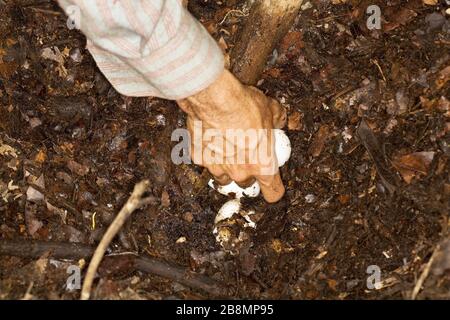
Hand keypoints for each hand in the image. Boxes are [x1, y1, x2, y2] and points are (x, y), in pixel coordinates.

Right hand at [177, 69, 286, 202]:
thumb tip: (279, 122)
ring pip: (223, 178)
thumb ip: (277, 120)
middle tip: (245, 154)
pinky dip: (208, 154)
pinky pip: (206, 162)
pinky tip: (211, 138)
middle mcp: (240, 172)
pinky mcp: (199, 159)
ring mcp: (217, 168)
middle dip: (246, 173)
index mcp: (262, 165)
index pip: (273, 192)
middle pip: (246, 185)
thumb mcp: (270, 110)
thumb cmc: (244, 106)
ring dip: (226, 168)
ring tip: (227, 148)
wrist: (214, 99)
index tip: (271, 184)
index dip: (273, 189)